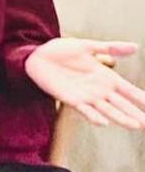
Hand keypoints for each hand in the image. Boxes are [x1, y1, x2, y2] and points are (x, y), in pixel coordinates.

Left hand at [24, 38, 144, 129]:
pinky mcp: (70, 99)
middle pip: (123, 104)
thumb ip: (110, 48)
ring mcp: (86, 96)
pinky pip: (85, 110)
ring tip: (136, 125)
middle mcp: (99, 90)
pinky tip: (104, 123)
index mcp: (106, 77)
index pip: (129, 91)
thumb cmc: (62, 50)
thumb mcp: (87, 46)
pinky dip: (94, 117)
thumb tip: (136, 46)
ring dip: (122, 118)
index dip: (142, 99)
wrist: (36, 56)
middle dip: (137, 113)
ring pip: (108, 110)